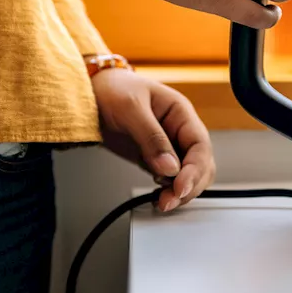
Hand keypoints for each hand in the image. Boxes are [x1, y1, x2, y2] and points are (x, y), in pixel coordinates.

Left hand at [90, 67, 214, 211]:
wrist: (91, 93)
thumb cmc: (113, 90)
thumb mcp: (131, 108)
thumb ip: (151, 137)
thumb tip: (169, 168)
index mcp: (180, 113)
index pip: (200, 145)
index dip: (195, 169)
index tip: (180, 187)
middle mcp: (179, 131)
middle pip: (200, 165)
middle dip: (189, 185)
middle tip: (170, 200)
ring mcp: (168, 146)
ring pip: (187, 175)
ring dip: (179, 192)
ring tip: (162, 202)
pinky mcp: (154, 158)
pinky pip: (168, 179)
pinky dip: (166, 191)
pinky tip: (157, 198)